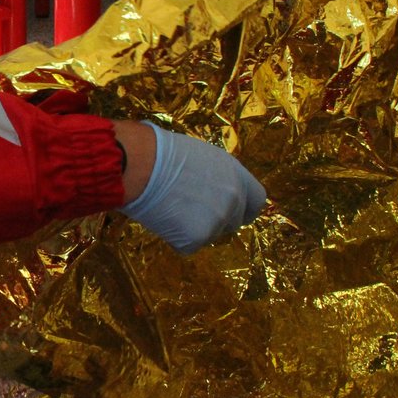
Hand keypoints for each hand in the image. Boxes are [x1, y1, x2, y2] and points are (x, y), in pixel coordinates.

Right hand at [119, 123, 265, 253]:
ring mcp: (217, 220)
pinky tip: (161, 219)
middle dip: (214, 221)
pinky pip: (187, 246)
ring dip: (193, 229)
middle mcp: (234, 199)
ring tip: (169, 209)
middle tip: (188, 211)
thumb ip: (216, 176)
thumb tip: (210, 189)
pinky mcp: (197, 238)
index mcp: (237, 174)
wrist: (140, 164)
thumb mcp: (201, 156)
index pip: (257, 201)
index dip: (243, 208)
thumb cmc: (162, 152)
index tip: (231, 211)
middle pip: (233, 223)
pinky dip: (174, 239)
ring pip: (209, 235)